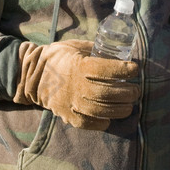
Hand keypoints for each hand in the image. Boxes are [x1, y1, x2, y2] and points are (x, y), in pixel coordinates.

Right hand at [15, 39, 139, 129]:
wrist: (32, 76)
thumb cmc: (58, 57)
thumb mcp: (75, 46)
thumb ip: (95, 49)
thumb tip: (118, 50)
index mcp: (79, 66)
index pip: (106, 69)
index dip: (124, 69)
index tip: (135, 68)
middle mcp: (76, 86)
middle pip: (107, 93)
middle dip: (127, 93)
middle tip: (136, 90)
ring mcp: (71, 103)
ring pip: (100, 111)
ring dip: (120, 109)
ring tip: (129, 105)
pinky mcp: (67, 115)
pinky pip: (88, 123)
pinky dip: (101, 122)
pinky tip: (110, 118)